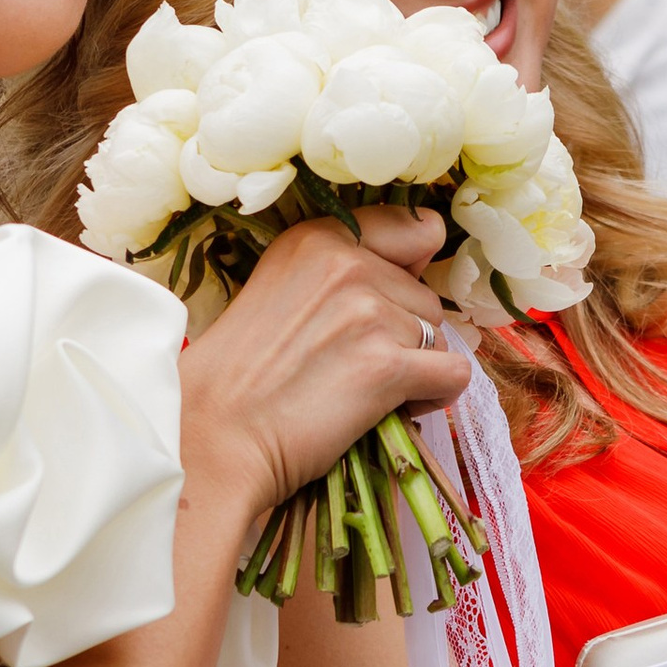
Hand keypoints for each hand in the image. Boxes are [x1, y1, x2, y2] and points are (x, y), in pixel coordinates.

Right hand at [180, 213, 469, 523]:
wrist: (213, 437)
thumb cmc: (244, 374)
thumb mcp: (283, 287)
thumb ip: (346, 268)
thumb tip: (429, 245)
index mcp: (317, 238)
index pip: (412, 228)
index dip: (408, 274)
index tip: (381, 306)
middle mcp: (347, 264)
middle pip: (425, 295)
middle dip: (404, 333)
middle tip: (352, 366)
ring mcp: (370, 313)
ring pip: (439, 337)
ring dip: (415, 369)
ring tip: (362, 391)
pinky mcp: (387, 366)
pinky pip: (453, 374)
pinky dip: (435, 397)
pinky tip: (394, 409)